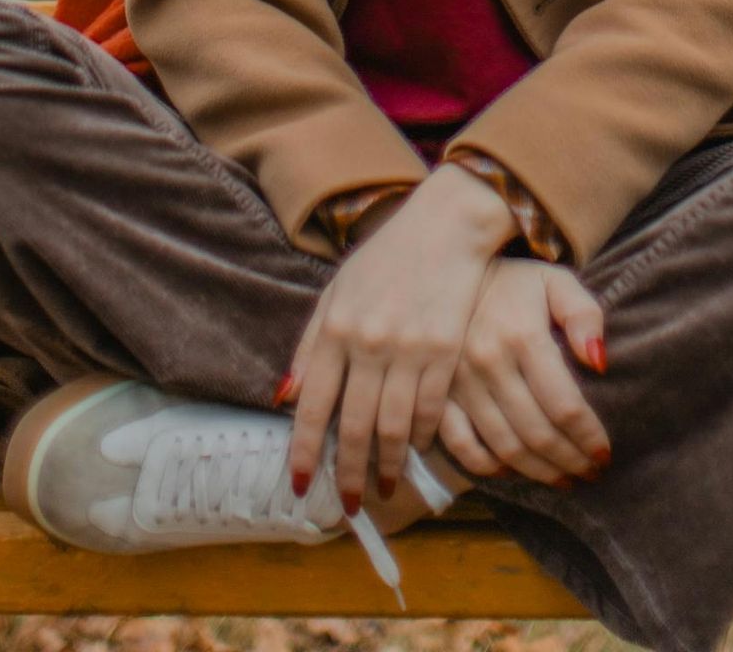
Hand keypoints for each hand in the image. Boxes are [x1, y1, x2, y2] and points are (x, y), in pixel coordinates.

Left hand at [282, 162, 513, 513]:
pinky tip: (415, 449)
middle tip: (345, 505)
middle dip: (345, 474)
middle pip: (352, 428)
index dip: (303, 451)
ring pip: (393, 429)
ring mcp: (409, 350)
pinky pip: (429, 411)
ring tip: (382, 487)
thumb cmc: (386, 257)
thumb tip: (286, 396)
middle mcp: (368, 344)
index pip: (312, 406)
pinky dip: (421, 437)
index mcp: (335, 328)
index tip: (299, 485)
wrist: (446, 227)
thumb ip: (311, 343)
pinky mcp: (445, 353)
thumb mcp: (336, 290)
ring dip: (386, 466)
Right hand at [438, 256, 609, 486]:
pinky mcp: (438, 394)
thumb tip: (600, 362)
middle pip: (537, 433)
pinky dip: (488, 467)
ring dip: (538, 472)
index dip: (588, 437)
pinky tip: (513, 471)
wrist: (451, 271)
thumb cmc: (516, 283)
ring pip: (505, 447)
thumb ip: (584, 316)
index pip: (564, 404)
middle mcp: (489, 362)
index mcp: (522, 335)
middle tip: (590, 472)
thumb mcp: (556, 282)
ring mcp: (459, 383)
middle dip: (570, 460)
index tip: (605, 454)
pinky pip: (461, 445)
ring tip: (563, 478)